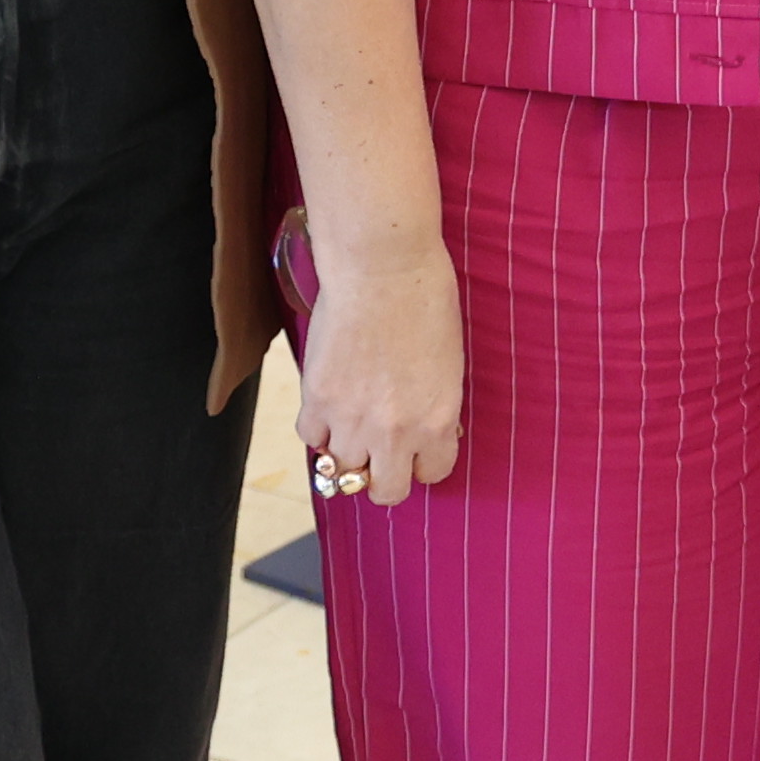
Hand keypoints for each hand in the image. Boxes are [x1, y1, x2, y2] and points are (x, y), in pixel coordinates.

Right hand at [294, 223, 465, 503]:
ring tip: (353, 424)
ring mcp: (351, 419)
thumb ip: (435, 407)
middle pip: (385, 491)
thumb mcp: (449, 364)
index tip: (417, 448)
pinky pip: (310, 438)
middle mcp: (395, 431)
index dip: (424, 461)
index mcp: (437, 422)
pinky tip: (329, 404)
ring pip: (341, 471)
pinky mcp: (316, 399)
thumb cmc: (426, 302)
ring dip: (347, 452)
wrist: (383, 269)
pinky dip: (318, 427)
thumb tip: (424, 433)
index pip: (432, 475)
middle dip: (385, 475)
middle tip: (382, 453)